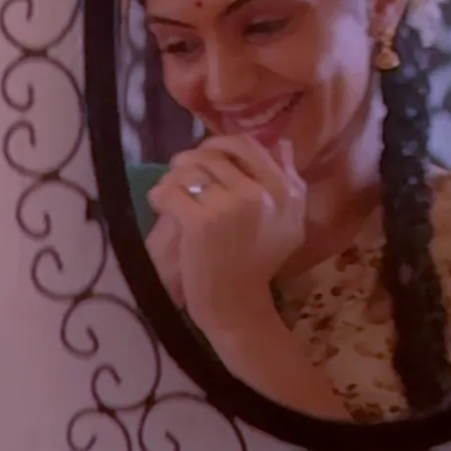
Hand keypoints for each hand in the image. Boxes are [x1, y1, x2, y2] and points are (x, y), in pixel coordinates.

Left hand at [145, 136, 306, 328]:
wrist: (237, 307)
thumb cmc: (260, 265)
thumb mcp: (289, 222)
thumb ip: (289, 180)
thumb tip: (282, 142)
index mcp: (286, 190)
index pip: (248, 146)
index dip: (221, 146)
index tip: (207, 159)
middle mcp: (262, 192)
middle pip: (214, 154)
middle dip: (191, 160)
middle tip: (181, 174)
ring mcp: (231, 205)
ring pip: (190, 169)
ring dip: (174, 178)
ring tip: (171, 193)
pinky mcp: (200, 221)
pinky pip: (171, 190)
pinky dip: (160, 196)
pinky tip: (161, 205)